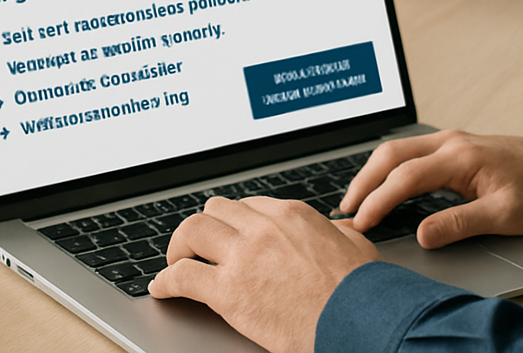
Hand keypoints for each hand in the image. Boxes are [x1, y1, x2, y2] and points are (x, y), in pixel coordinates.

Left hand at [149, 196, 376, 352]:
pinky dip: (166, 281)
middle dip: (205, 228)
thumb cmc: (361, 287)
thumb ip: (336, 232)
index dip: (235, 223)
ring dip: (180, 247)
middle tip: (198, 247)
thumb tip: (336, 230)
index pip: (248, 205)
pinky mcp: (228, 291)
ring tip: (176, 263)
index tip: (229, 237)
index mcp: (291, 214)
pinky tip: (161, 288)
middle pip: (216, 210)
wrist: (357, 316)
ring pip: (193, 230)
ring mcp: (244, 256)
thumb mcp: (354, 244)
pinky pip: (183, 275)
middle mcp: (264, 227)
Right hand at [338, 130, 522, 248]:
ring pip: (397, 150)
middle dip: (364, 182)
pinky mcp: (451, 146)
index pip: (405, 177)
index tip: (361, 223)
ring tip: (356, 201)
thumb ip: (461, 223)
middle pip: (391, 155)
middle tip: (345, 211)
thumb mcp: (505, 215)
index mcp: (460, 156)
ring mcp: (449, 141)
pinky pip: (409, 152)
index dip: (379, 201)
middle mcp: (449, 142)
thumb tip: (423, 235)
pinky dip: (388, 168)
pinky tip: (382, 186)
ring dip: (373, 173)